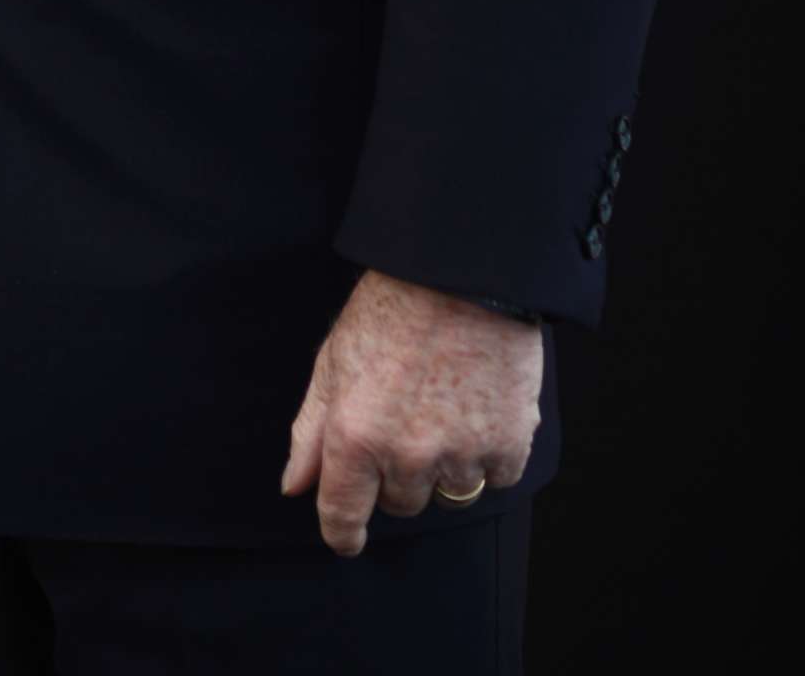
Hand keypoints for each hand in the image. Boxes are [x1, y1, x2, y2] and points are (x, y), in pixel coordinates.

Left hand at [279, 269, 542, 553]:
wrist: (462, 269)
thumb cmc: (392, 306)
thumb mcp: (333, 359)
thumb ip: (311, 431)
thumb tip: (294, 486)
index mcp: (355, 436)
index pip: (342, 515)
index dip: (343, 533)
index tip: (349, 536)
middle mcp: (407, 455)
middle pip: (401, 503)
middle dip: (399, 471)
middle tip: (408, 415)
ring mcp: (460, 453)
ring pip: (449, 494)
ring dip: (447, 464)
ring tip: (448, 406)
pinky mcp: (509, 443)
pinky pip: (496, 477)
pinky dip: (490, 452)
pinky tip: (482, 407)